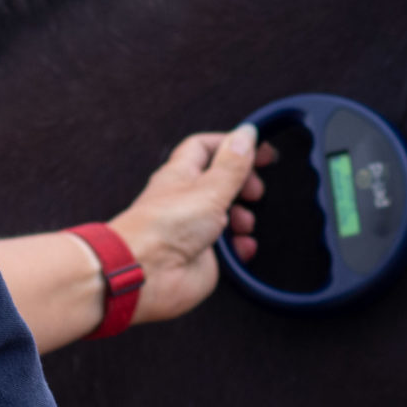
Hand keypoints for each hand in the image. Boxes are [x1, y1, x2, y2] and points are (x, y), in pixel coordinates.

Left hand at [107, 126, 272, 324]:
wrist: (146, 274)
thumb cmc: (163, 227)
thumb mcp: (210, 188)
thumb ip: (232, 164)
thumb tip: (246, 133)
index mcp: (181, 174)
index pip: (206, 148)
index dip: (233, 145)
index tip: (261, 151)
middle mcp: (186, 200)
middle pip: (220, 182)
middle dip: (243, 185)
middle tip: (255, 191)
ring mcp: (193, 229)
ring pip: (226, 216)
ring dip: (243, 218)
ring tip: (243, 224)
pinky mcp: (201, 257)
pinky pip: (228, 249)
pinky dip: (240, 248)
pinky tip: (242, 248)